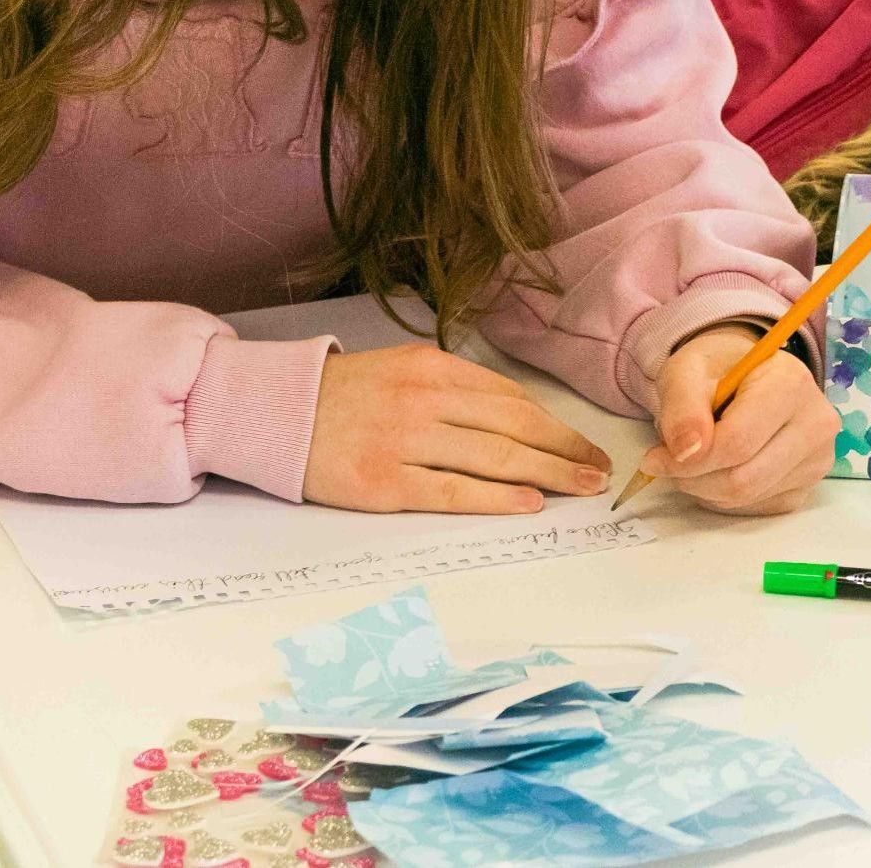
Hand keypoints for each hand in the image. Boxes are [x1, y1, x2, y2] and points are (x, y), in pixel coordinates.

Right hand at [302, 345, 611, 512]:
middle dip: (566, 449)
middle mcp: (424, 400)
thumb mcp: (401, 371)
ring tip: (583, 486)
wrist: (271, 412)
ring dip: (549, 473)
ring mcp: (404, 442)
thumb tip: (516, 416)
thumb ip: (454, 388)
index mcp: (432, 368)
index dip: (555, 423)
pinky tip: (530, 502)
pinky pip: (454, 492)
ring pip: (494, 458)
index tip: (583, 443)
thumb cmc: (342, 395)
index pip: (510, 398)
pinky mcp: (384, 483)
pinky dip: (497, 498)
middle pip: (515, 426)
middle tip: (600, 468)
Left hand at [643, 323, 839, 514]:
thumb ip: (682, 406)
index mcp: (791, 384)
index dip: (688, 460)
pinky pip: (756, 507)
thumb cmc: (718, 369)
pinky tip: (719, 468)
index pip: (737, 443)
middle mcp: (816, 424)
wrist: (747, 375)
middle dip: (694, 479)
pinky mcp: (808, 486)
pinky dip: (724, 497)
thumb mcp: (686, 370)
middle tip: (668, 464)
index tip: (656, 458)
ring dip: (705, 488)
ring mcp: (818, 459)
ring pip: (748, 497)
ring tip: (694, 460)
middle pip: (744, 478)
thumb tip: (686, 452)